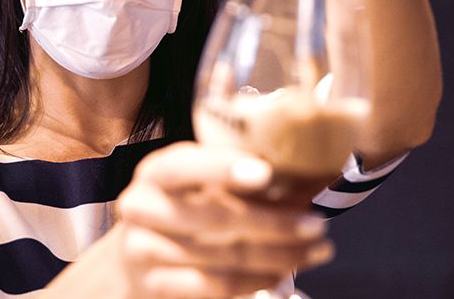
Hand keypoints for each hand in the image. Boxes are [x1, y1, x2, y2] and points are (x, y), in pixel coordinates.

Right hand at [115, 142, 333, 298]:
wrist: (135, 260)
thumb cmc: (182, 213)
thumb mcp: (201, 188)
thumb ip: (245, 181)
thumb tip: (312, 176)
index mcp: (155, 172)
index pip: (184, 166)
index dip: (222, 168)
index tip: (264, 172)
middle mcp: (142, 206)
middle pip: (215, 217)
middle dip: (275, 222)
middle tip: (318, 224)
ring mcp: (142, 249)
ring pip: (223, 257)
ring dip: (277, 256)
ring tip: (315, 251)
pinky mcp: (153, 286)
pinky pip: (215, 286)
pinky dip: (255, 281)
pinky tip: (282, 274)